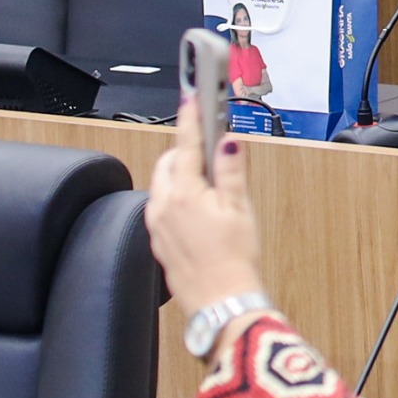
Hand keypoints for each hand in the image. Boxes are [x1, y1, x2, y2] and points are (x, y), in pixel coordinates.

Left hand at [142, 91, 265, 315]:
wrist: (220, 300)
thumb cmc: (233, 259)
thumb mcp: (240, 208)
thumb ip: (231, 172)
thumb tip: (229, 142)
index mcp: (184, 193)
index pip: (186, 144)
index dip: (191, 118)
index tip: (193, 98)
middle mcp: (163, 206)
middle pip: (169, 162)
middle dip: (186, 150)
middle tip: (210, 150)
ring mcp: (157, 225)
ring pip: (162, 185)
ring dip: (180, 175)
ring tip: (208, 184)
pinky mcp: (157, 240)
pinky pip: (161, 207)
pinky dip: (176, 197)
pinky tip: (197, 210)